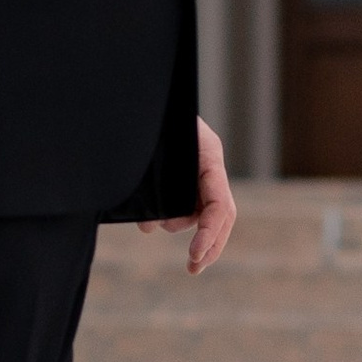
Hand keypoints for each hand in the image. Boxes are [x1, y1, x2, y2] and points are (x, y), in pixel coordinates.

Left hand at [141, 117, 235, 278]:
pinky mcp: (181, 173)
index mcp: (207, 156)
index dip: (210, 234)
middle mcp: (207, 165)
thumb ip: (154, 184)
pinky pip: (184, 203)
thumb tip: (149, 225)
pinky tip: (148, 223)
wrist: (140, 92)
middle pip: (221, 215)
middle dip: (210, 245)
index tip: (193, 255)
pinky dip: (169, 217)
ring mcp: (196, 170)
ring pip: (198, 211)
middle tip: (192, 268)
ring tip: (153, 224)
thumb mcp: (151, 142)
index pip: (220, 205)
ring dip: (178, 225)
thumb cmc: (149, 110)